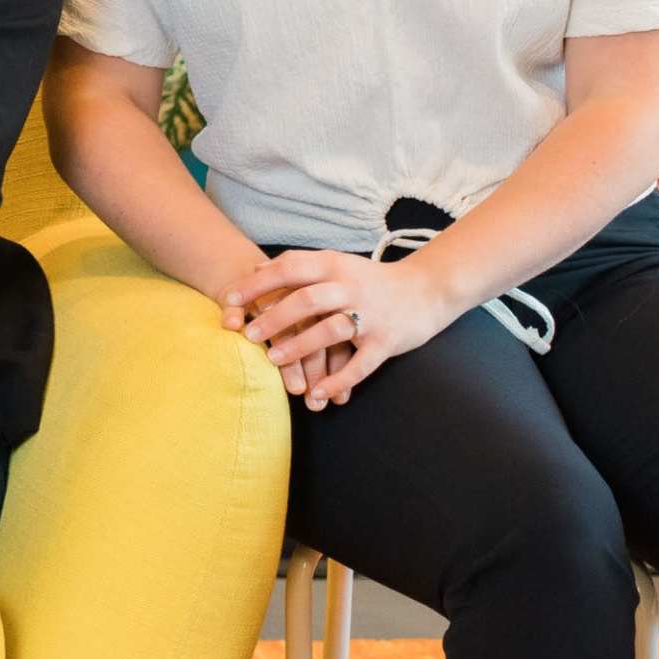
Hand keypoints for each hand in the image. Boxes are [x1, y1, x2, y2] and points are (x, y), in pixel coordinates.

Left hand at [222, 249, 454, 409]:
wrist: (428, 289)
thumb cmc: (371, 279)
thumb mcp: (337, 263)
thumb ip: (300, 266)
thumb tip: (255, 269)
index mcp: (334, 265)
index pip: (289, 268)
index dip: (257, 283)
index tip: (229, 298)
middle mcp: (351, 288)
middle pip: (306, 301)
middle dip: (274, 319)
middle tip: (248, 334)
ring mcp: (370, 315)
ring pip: (330, 332)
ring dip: (300, 348)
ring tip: (273, 361)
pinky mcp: (386, 341)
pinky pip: (360, 365)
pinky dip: (338, 381)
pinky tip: (317, 394)